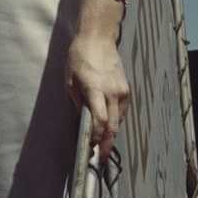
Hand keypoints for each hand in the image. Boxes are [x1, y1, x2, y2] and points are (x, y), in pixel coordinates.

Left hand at [65, 31, 129, 161]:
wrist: (98, 39)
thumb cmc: (80, 58)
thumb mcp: (70, 81)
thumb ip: (77, 104)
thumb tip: (80, 123)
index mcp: (96, 89)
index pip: (100, 121)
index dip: (95, 138)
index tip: (89, 147)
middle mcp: (113, 92)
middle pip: (113, 127)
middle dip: (106, 145)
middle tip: (99, 158)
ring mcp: (122, 91)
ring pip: (119, 121)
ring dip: (111, 135)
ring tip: (101, 146)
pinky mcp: (126, 89)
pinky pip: (121, 112)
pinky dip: (115, 122)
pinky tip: (107, 127)